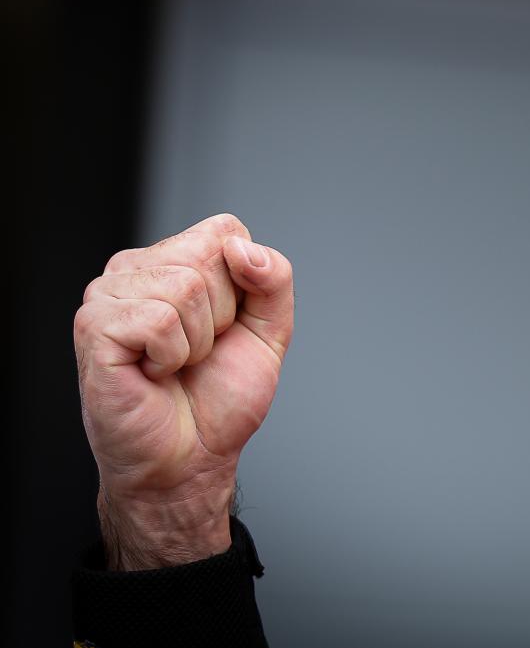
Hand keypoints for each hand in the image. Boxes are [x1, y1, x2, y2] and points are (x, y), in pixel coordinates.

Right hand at [74, 213, 292, 569]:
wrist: (191, 459)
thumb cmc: (219, 399)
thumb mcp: (270, 331)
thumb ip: (274, 279)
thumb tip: (242, 248)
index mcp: (173, 262)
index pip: (225, 231)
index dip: (243, 283)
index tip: (226, 326)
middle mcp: (134, 269)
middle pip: (208, 255)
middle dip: (223, 315)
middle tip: (198, 353)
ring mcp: (107, 295)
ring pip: (186, 286)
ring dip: (197, 341)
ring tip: (175, 365)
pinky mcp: (94, 327)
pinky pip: (160, 319)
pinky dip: (172, 356)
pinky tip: (153, 373)